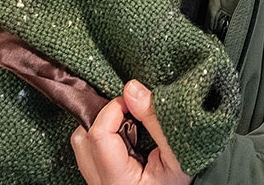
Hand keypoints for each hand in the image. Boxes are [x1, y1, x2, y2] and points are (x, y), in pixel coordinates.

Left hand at [71, 81, 192, 184]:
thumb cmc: (180, 177)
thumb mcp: (177, 151)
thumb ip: (155, 120)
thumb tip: (131, 89)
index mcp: (119, 182)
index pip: (98, 135)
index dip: (113, 109)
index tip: (134, 102)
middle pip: (83, 139)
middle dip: (104, 117)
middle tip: (131, 114)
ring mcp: (99, 182)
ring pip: (83, 144)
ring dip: (103, 126)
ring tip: (130, 126)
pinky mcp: (101, 178)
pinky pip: (90, 151)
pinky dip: (105, 136)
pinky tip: (127, 136)